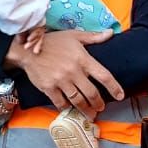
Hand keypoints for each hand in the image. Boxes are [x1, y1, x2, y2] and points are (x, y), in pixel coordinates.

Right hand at [6, 28, 122, 111]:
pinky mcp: (49, 88)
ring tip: (90, 114)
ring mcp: (61, 81)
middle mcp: (74, 71)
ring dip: (86, 109)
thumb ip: (93, 37)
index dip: (114, 88)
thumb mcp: (73, 36)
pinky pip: (61, 103)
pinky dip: (67, 109)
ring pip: (78, 101)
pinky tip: (71, 110)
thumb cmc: (52, 42)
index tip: (120, 96)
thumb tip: (110, 33)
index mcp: (83, 59)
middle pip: (92, 93)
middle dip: (99, 104)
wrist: (27, 49)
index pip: (104, 76)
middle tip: (101, 107)